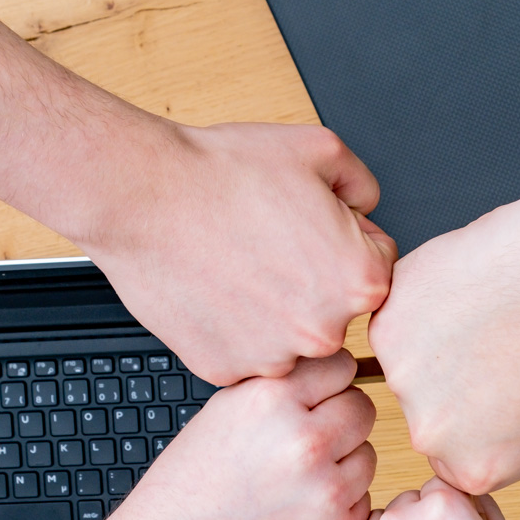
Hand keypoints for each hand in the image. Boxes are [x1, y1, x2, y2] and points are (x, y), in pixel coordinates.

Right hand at [78, 122, 397, 385]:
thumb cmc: (223, 173)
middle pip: (333, 308)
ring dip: (271, 308)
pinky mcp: (224, 369)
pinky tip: (214, 288)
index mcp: (361, 282)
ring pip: (287, 335)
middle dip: (309, 277)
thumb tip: (367, 210)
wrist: (144, 194)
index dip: (340, 237)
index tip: (304, 227)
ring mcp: (271, 359)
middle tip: (266, 242)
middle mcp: (324, 332)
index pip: (375, 265)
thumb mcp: (321, 149)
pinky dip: (232, 327)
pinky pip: (243, 352)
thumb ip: (364, 185)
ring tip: (237, 262)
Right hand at [101, 350, 377, 519]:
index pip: (342, 365)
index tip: (314, 398)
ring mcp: (324, 490)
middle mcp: (303, 441)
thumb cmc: (191, 485)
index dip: (327, 382)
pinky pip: (362, 500)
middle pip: (362, 408)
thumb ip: (282, 387)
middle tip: (305, 442)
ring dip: (343, 464)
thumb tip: (334, 369)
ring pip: (367, 455)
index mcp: (271, 400)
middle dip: (339, 420)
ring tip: (296, 479)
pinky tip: (298, 510)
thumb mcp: (224, 411)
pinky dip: (339, 505)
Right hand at [368, 194, 519, 492]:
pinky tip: (460, 290)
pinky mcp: (387, 329)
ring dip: (432, 338)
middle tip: (488, 342)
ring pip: (407, 359)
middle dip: (447, 377)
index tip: (487, 387)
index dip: (470, 414)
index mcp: (474, 468)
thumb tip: (480, 429)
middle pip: (424, 408)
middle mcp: (432, 435)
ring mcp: (404, 381)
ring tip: (480, 312)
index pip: (450, 455)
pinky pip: (397, 316)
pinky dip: (420, 301)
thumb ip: (500, 441)